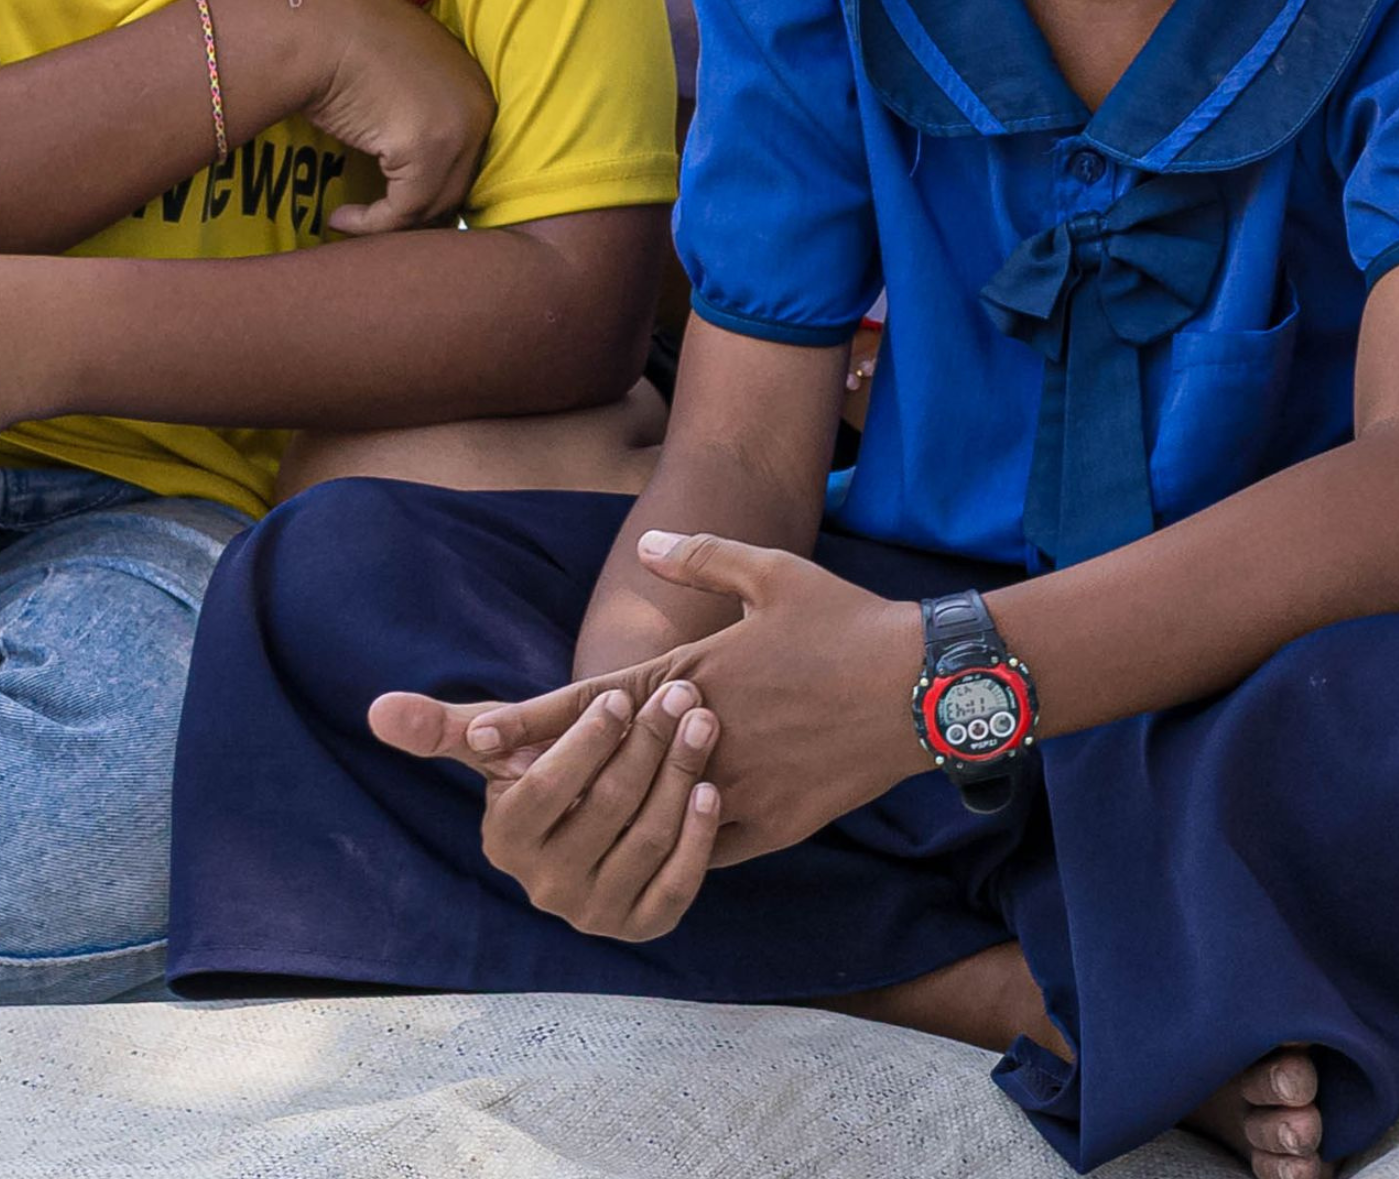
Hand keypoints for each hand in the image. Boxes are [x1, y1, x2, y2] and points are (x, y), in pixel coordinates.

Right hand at [224, 0, 490, 232]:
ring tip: (350, 222)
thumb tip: (404, 166)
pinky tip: (339, 217)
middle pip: (455, 187)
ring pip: (432, 206)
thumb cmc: (343, 45)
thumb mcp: (398, 80)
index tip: (393, 205)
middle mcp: (479, 111)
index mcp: (477, 91)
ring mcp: (459, 131)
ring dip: (389, 224)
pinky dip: (370, 224)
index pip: (465, 162)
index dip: (430, 190)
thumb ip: (416, 116)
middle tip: (375, 225)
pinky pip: (403, 210)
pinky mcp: (427, 150)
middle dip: (416, 213)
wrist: (316, 27)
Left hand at [378, 529, 928, 861]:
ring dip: (602, 818)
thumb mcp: (775, 575)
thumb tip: (645, 546)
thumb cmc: (848, 624)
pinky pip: (704, 846)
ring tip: (549, 830)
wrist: (924, 689)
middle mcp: (704, 735)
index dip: (531, 720)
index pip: (594, 703)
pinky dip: (673, 844)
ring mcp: (736, 784)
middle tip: (489, 787)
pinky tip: (642, 852)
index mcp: (697, 675)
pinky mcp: (772, 824)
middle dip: (544, 775)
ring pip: (650, 814)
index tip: (475, 735)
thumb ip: (704, 561)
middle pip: (606, 766)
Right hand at [386, 675, 724, 940]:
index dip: (585, 742)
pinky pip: (677, 884)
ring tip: (703, 725)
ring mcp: (594, 914)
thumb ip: (442, 727)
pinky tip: (709, 790)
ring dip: (680, 777)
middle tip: (682, 697)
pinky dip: (697, 837)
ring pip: (646, 839)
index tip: (619, 697)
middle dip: (647, 745)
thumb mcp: (499, 743)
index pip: (546, 790)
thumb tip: (378, 708)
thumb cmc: (548, 764)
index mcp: (504, 842)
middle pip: (606, 808)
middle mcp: (543, 889)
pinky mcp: (643, 926)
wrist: (605, 808)